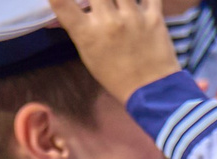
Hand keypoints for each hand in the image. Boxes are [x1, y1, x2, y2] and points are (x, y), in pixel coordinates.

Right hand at [48, 0, 180, 102]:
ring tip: (117, 2)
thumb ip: (77, 27)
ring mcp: (133, 17)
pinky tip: (140, 0)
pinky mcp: (155, 18)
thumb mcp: (87, 53)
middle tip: (100, 1)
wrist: (151, 92)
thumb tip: (63, 7)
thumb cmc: (115, 75)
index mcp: (87, 32)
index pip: (61, 2)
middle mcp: (108, 20)